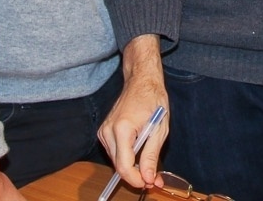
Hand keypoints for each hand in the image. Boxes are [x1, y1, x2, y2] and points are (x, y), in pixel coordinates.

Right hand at [98, 35, 168, 189]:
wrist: (141, 81)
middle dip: (136, 175)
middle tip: (154, 178)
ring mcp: (103, 131)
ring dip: (132, 166)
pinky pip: (115, 152)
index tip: (150, 182)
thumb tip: (148, 178)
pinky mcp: (103, 131)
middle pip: (118, 166)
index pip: (124, 166)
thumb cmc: (153, 99)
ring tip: (149, 164)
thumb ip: (151, 155)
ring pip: (116, 161)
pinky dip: (127, 156)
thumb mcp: (159, 128)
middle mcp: (108, 131)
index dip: (137, 179)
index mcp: (122, 129)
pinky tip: (139, 151)